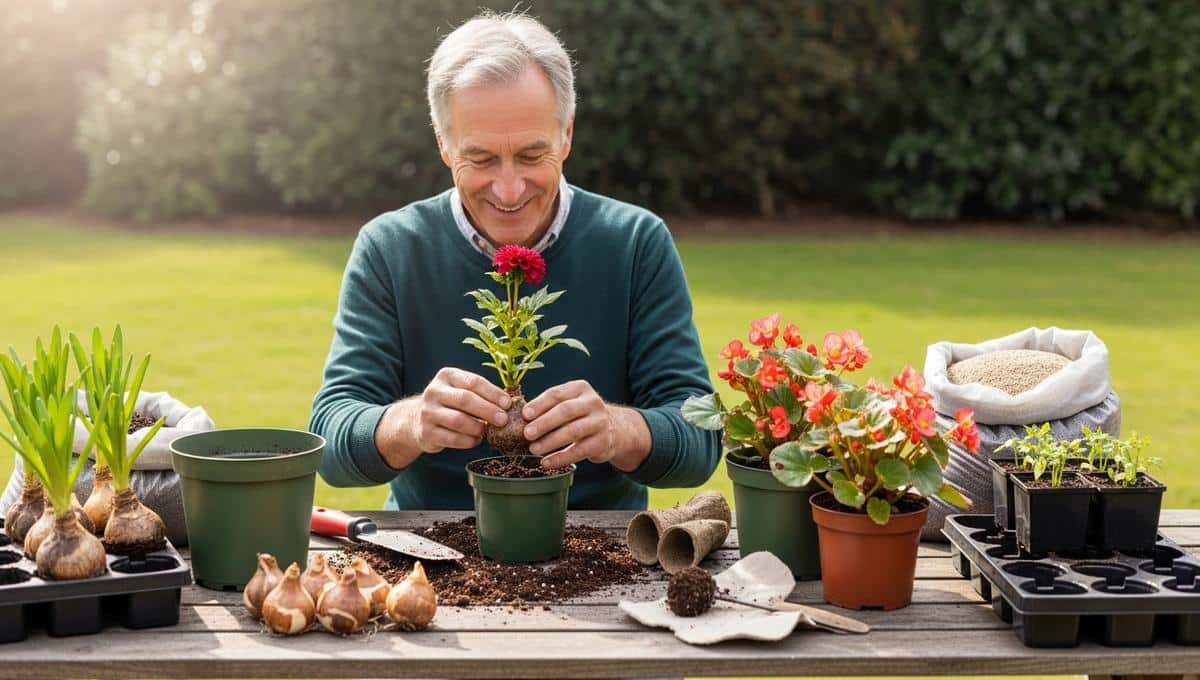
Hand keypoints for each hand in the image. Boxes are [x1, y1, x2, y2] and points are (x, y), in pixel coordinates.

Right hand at [375, 368, 509, 467]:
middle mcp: (434, 391)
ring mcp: (428, 412)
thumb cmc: (450, 404)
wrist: (416, 420)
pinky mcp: (426, 432)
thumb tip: (509, 404)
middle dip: (488, 410)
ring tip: (488, 431)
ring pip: (459, 420)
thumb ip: (481, 394)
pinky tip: (476, 440)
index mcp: (446, 376)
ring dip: (478, 427)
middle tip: (503, 419)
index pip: (473, 382)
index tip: (508, 403)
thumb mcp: (461, 391)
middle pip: (465, 399)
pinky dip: (469, 441)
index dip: (493, 393)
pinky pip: (453, 439)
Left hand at [522, 380, 650, 470]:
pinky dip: (561, 458)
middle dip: (544, 423)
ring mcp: (600, 422)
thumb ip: (549, 407)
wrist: (615, 429)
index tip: (525, 414)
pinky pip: (579, 451)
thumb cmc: (581, 415)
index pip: (557, 394)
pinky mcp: (603, 441)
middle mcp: (593, 402)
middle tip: (527, 433)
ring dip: (551, 441)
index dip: (540, 404)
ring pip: (573, 431)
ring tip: (534, 449)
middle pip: (565, 411)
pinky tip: (547, 462)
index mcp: (580, 388)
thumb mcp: (570, 403)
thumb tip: (521, 417)